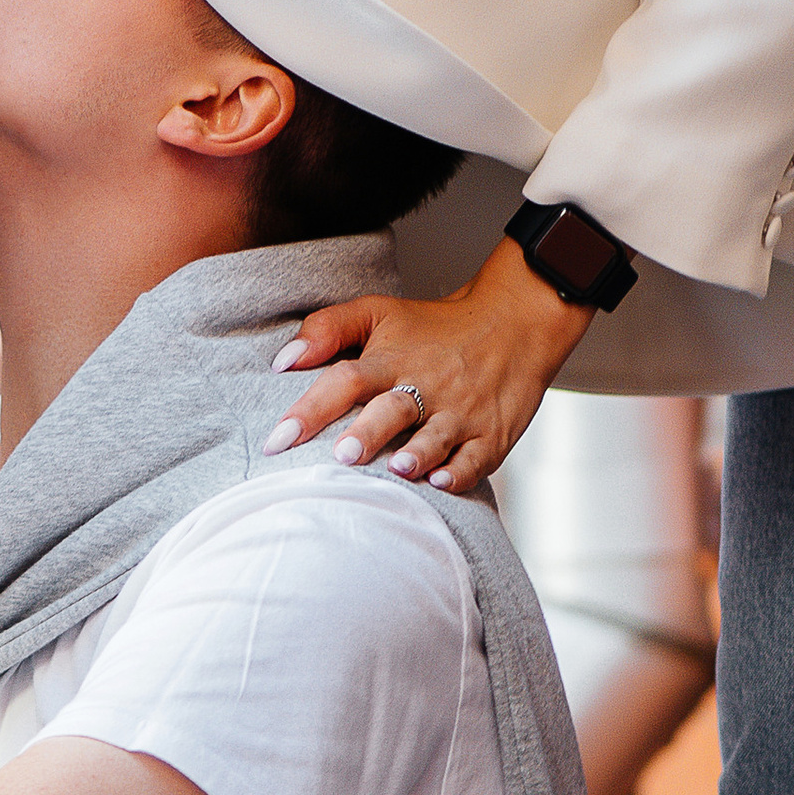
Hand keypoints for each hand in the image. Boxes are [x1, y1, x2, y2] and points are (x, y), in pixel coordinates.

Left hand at [263, 239, 594, 490]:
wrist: (514, 322)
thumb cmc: (435, 328)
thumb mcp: (380, 312)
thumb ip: (327, 329)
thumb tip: (281, 361)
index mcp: (391, 360)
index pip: (346, 380)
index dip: (311, 408)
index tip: (279, 439)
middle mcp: (426, 385)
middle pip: (393, 409)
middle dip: (369, 433)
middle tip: (343, 455)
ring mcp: (461, 411)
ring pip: (437, 436)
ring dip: (419, 454)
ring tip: (399, 470)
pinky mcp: (492, 433)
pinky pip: (477, 457)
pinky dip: (461, 472)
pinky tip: (442, 482)